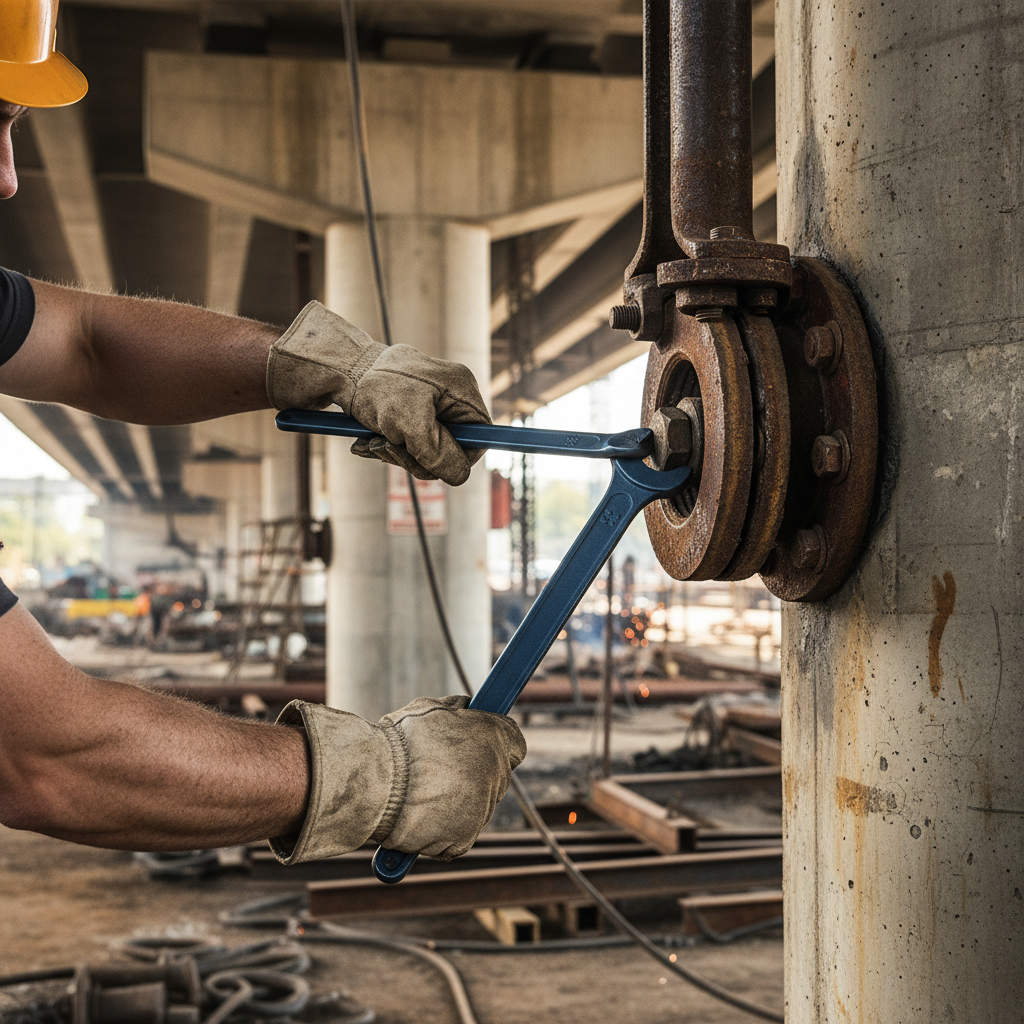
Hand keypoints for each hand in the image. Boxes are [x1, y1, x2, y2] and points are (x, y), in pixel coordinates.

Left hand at [266, 301, 489, 484]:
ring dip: (398, 453)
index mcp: (460, 390)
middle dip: (419, 456)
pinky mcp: (409, 410)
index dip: (460, 457)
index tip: (432, 463)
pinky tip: (369, 439)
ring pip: (426, 449)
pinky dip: (389, 446)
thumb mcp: (410, 424)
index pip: (480, 435)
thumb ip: (438, 453)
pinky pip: (408, 442)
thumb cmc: (374, 387)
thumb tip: (459, 476)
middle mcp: (449, 395)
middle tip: (391, 448)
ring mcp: (430, 403)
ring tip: (374, 440)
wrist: (338, 369)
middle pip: (451, 447)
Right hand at [270, 695, 525, 864]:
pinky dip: (441, 829)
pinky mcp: (463, 840)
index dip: (495, 744)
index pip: (514, 743)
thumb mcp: (432, 707)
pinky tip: (418, 814)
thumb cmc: (398, 741)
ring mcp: (482, 810)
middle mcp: (496, 774)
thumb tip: (468, 708)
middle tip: (439, 769)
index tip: (480, 745)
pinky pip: (457, 834)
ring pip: (476, 806)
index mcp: (494, 737)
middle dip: (474, 774)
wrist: (374, 782)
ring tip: (419, 791)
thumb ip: (459, 710)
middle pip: (496, 777)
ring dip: (456, 801)